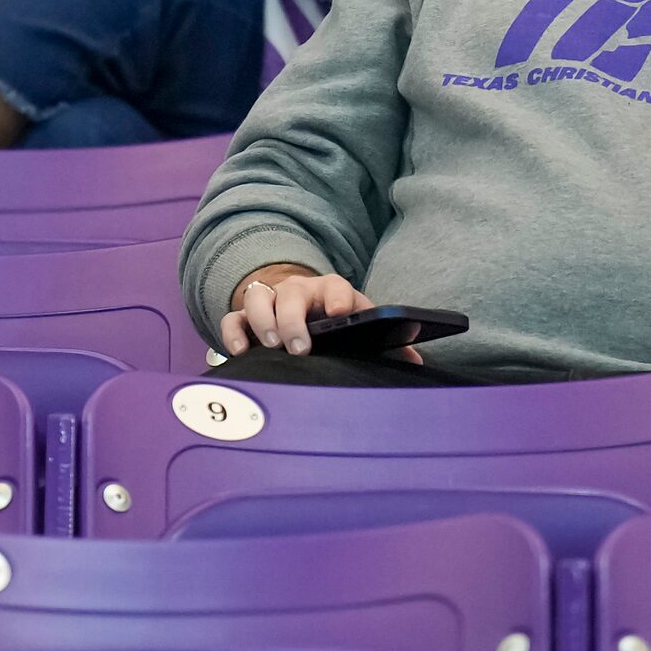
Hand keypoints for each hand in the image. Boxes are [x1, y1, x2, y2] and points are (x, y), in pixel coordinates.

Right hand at [220, 262, 411, 358]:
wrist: (303, 305)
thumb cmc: (336, 323)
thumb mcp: (359, 325)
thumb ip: (388, 343)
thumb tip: (417, 363)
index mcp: (332, 292)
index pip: (336, 287)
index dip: (337, 298)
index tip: (339, 313)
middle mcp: (298, 291)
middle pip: (291, 294)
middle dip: (293, 320)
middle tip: (300, 348)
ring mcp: (271, 302)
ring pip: (257, 298)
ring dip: (262, 321)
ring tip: (271, 347)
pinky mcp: (247, 317)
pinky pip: (233, 319)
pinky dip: (233, 333)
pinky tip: (242, 352)